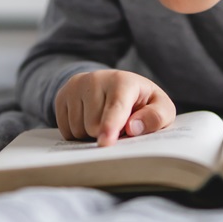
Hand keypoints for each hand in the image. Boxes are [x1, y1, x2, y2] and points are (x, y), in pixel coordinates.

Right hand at [55, 70, 175, 146]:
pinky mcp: (62, 95)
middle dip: (106, 133)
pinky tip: (89, 119)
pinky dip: (78, 133)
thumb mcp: (160, 108)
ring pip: (78, 130)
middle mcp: (96, 79)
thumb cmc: (142, 102)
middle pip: (94, 126)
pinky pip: (65, 130)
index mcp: (123, 81)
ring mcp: (76, 86)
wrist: (115, 86)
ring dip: (91, 135)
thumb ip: (156, 117)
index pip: (116, 107)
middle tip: (118, 123)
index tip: (105, 142)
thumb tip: (134, 128)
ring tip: (103, 120)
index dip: (111, 126)